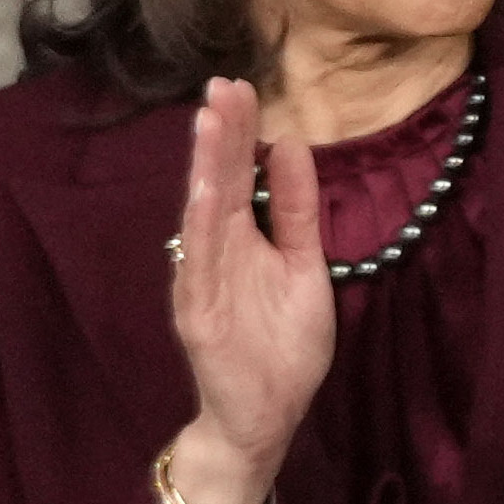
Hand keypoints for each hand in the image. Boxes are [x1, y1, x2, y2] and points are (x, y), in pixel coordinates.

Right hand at [162, 78, 333, 503]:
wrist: (265, 419)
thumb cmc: (282, 348)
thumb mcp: (305, 267)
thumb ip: (298, 211)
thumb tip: (292, 145)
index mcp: (243, 238)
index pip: (240, 174)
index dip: (241, 132)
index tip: (244, 86)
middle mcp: (216, 252)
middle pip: (219, 182)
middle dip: (221, 134)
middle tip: (224, 84)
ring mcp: (202, 281)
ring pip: (204, 214)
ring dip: (206, 167)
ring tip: (209, 120)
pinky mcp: (198, 314)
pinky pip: (199, 264)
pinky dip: (201, 227)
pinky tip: (205, 192)